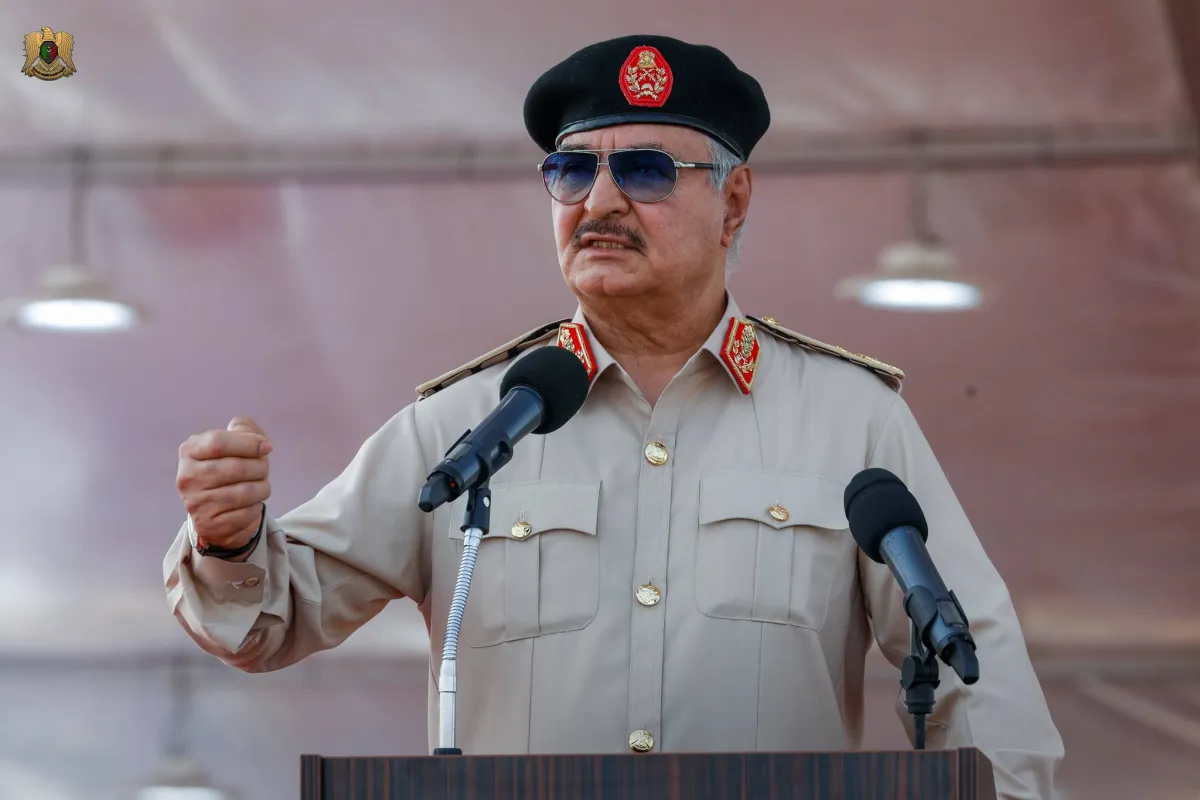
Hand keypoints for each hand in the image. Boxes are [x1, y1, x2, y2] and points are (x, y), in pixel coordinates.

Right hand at [177, 416, 272, 548]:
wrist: (216, 510)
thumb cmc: (227, 469)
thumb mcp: (231, 443)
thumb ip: (243, 430)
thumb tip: (259, 440)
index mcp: (189, 451)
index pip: (219, 442)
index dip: (249, 443)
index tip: (267, 447)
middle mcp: (187, 477)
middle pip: (237, 467)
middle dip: (260, 467)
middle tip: (263, 469)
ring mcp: (196, 504)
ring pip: (246, 491)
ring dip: (262, 487)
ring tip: (260, 486)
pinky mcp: (210, 525)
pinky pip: (247, 513)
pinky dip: (256, 507)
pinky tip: (249, 504)